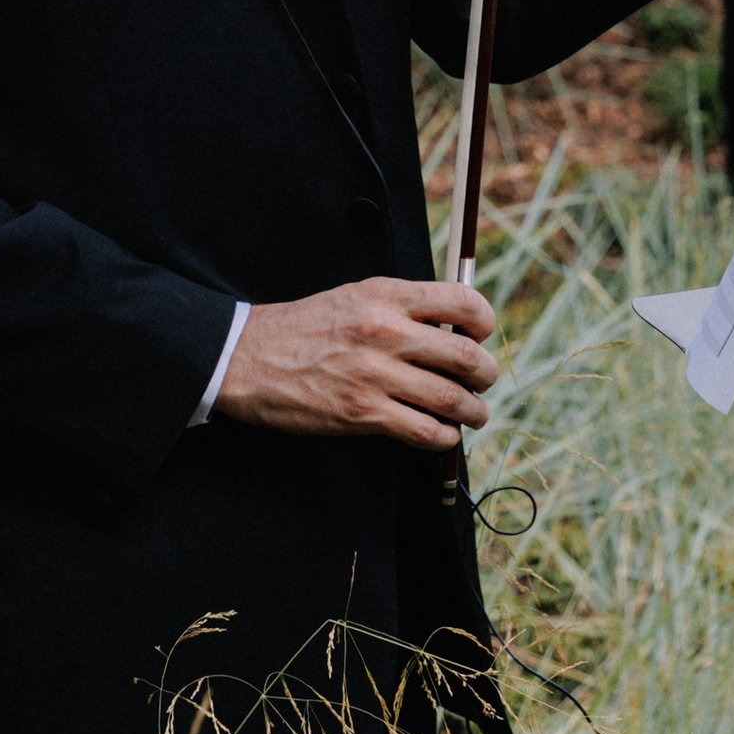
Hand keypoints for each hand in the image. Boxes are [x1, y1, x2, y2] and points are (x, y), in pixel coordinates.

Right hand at [216, 275, 496, 447]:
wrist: (246, 357)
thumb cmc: (305, 327)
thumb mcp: (356, 296)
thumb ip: (403, 306)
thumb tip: (454, 326)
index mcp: (387, 296)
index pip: (462, 301)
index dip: (484, 322)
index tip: (481, 336)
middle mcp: (386, 332)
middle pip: (467, 356)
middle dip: (486, 374)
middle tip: (484, 381)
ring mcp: (375, 375)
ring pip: (452, 399)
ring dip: (474, 411)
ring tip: (474, 414)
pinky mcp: (362, 414)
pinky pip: (423, 431)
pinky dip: (443, 437)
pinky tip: (442, 434)